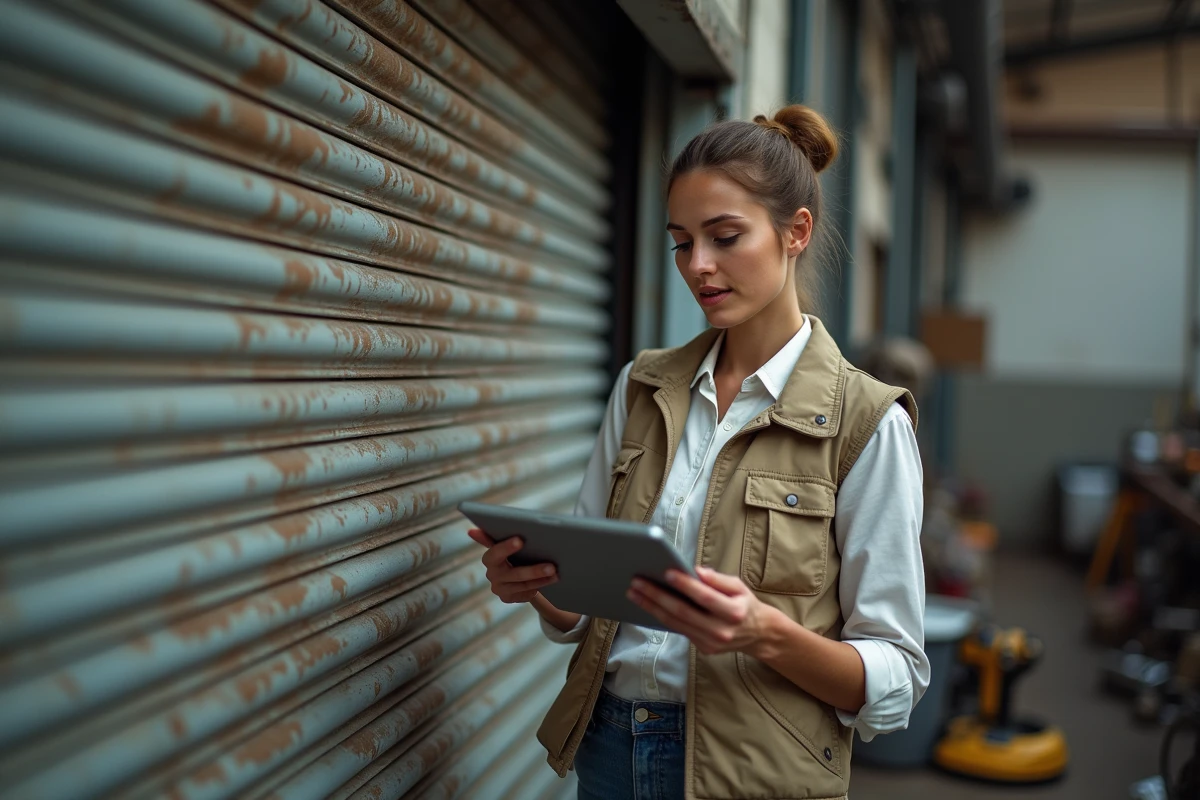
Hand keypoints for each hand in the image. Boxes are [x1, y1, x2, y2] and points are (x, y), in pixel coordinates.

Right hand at [467, 528, 558, 603]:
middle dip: (533, 570)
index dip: (506, 547)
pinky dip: (540, 586)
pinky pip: (526, 594)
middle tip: (552, 565)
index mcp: (489, 559)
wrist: (514, 575)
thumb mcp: (504, 544)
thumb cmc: (512, 554)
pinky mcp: (509, 598)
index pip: (494, 553)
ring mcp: (500, 589)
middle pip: (514, 574)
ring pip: (524, 585)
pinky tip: (552, 580)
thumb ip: (492, 536)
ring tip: (557, 573)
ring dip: (542, 579)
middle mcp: (492, 575)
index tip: (520, 540)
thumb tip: (471, 531)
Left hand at [627, 566, 775, 655]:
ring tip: (634, 592)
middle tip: (637, 582)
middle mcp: (721, 631)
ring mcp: (711, 643)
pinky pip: (679, 630)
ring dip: (651, 607)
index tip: (666, 572)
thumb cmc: (744, 604)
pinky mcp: (703, 648)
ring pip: (675, 623)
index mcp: (734, 612)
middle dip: (657, 596)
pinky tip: (647, 604)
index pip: (704, 597)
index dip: (685, 585)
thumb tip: (696, 571)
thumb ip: (718, 580)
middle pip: (683, 612)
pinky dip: (661, 616)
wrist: (757, 634)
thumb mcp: (739, 587)